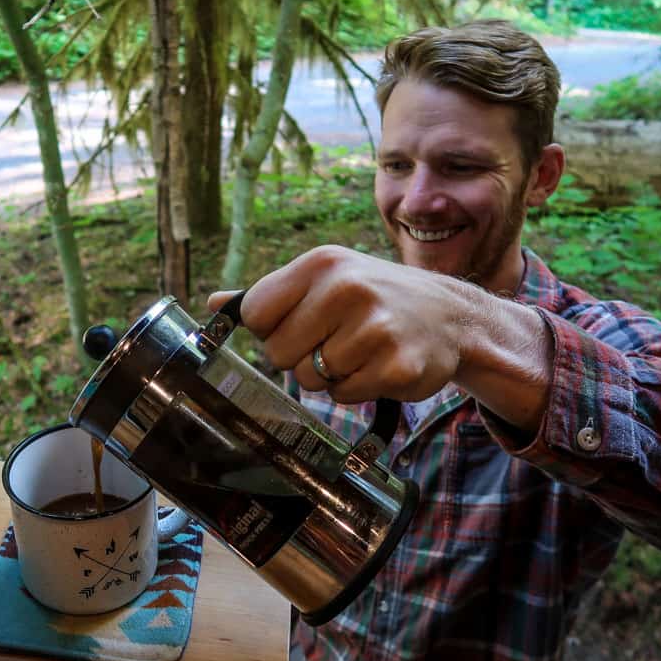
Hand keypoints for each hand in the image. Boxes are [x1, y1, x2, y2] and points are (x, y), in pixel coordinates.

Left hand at [209, 245, 470, 404]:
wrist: (450, 314)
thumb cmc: (373, 297)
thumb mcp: (324, 279)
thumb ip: (269, 295)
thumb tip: (211, 304)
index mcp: (321, 264)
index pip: (255, 314)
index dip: (270, 329)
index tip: (298, 324)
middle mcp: (347, 289)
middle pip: (277, 352)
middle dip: (299, 356)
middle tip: (334, 340)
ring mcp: (374, 328)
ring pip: (310, 379)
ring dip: (330, 374)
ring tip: (360, 350)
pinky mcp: (396, 366)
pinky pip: (344, 395)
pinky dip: (356, 389)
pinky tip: (379, 365)